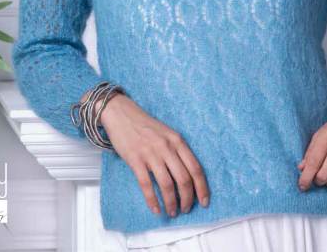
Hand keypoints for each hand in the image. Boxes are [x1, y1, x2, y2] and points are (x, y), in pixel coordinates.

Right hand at [99, 93, 209, 217]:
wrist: (122, 114)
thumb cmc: (146, 126)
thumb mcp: (167, 133)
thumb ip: (177, 150)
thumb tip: (188, 176)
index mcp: (177, 140)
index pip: (195, 168)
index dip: (202, 188)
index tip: (204, 202)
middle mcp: (167, 147)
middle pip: (183, 179)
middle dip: (187, 199)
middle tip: (186, 209)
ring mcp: (151, 154)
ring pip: (167, 185)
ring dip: (171, 203)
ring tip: (172, 212)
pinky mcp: (135, 160)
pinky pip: (146, 185)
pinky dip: (152, 200)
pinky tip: (156, 209)